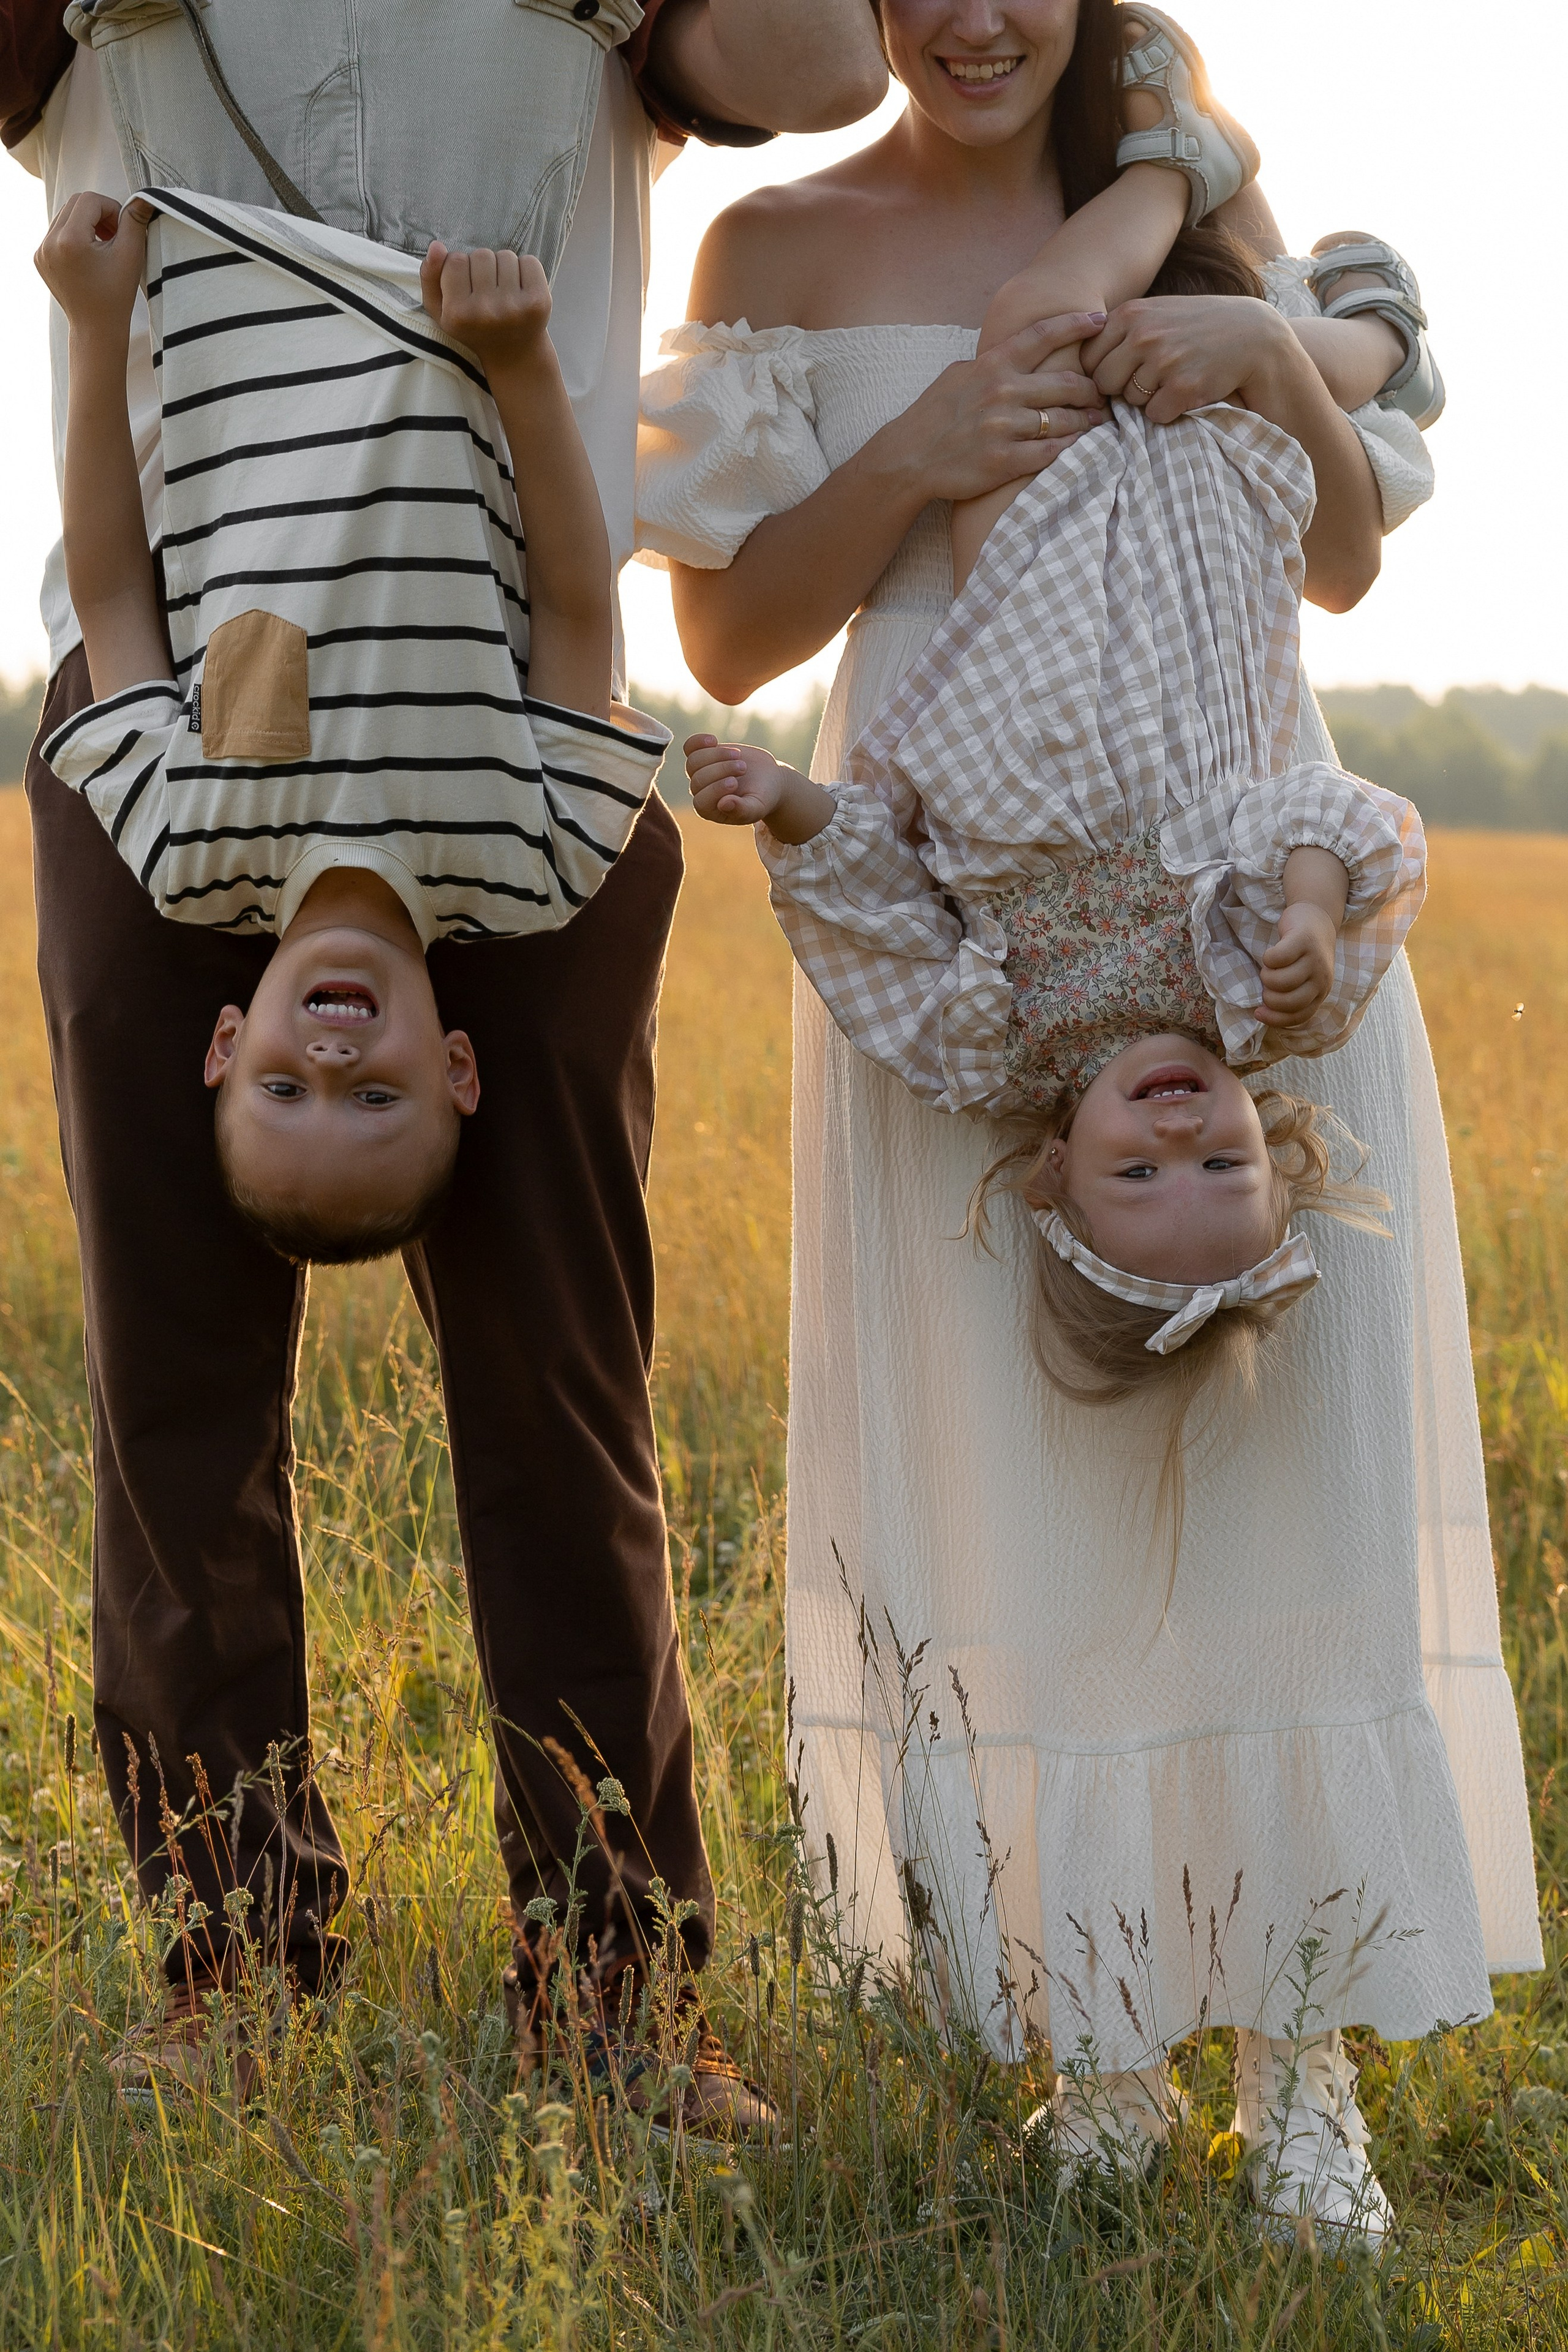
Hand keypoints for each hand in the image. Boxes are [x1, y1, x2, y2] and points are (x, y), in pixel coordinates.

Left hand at [35, 192, 151, 343]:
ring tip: (103, 244)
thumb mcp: (130, 255)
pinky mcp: (40, 257)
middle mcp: (50, 242)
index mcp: (70, 240)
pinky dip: (75, 235)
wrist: (96, 328)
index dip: (111, 208)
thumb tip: (142, 198)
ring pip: (65, 215)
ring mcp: (42, 250)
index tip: (123, 227)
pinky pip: (57, 231)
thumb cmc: (116, 296)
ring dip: (86, 222)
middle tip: (115, 234)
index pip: (90, 200)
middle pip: (75, 203)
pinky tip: (90, 254)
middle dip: (98, 213)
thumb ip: (135, 222)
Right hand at [420, 242, 551, 373]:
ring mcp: (514, 307)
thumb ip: (430, 278)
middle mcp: (486, 312)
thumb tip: (436, 246)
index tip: (467, 288)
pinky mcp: (539, 302)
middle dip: (482, 267)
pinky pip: (529, 261)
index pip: (455, 259)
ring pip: (505, 256)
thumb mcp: (441, 310)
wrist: (514, 355)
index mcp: (458, 314)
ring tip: (503, 291)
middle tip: (487, 291)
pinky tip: (520, 290)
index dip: (461, 268)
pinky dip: (525, 269)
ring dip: (503, 267)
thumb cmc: (472, 326)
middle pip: (481, 255)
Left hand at [686, 735, 785, 825]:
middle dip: (721, 770)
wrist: (767, 779)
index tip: (734, 782)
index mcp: (710, 810)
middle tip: (743, 767)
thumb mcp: (756, 808)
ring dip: (716, 755)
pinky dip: (698, 741)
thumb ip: (742, 810)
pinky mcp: (703, 756)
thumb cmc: (761, 798)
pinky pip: (690, 747)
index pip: (701, 801)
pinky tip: (713, 740)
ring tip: (737, 755)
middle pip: (698, 779)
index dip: (715, 790)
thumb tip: (723, 805)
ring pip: (693, 761)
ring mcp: (700, 773)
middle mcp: (700, 793)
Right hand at [883, 313, 1110, 503]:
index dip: (1077, 325)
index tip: (1100, 320)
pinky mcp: (1004, 461)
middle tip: (1101, 394)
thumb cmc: (933, 415)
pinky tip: (1076, 445)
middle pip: (1066, 384)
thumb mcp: (959, 375)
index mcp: (993, 365)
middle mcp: (1002, 392)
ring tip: (1096, 421)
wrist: (908, 458)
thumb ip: (992, 363)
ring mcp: (1004, 428)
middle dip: (1092, 389)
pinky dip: (1068, 448)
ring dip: (1086, 421)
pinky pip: (1050, 453)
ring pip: (1063, 421)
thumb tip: (1019, 351)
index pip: (1044, 336)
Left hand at [1083, 294, 1294, 424]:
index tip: (1125, 371)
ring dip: (1148, 399)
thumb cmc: (1195, 326)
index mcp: (1130, 314)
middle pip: (1103, 384)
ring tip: (1174, 378)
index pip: (1088, 360)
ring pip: (1130, 401)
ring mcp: (1164, 361)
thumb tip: (1077, 360)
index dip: (1103, 371)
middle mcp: (1143, 335)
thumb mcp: (1155, 312)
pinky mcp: (1183, 387)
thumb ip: (1119, 330)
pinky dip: (1168, 411)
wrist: (1251, 334)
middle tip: (1150, 380)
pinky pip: (1155, 416)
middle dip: (1121, 388)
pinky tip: (1187, 391)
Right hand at [1260, 900, 1336, 1028]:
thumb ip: (1292, 995)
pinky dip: (1267, 958)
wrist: (1316, 919)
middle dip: (1269, 997)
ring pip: (1281, 981)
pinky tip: (1271, 955)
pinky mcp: (1303, 940)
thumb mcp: (1304, 979)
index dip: (1275, 1019)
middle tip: (1267, 984)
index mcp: (1321, 991)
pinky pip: (1277, 958)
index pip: (1299, 1016)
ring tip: (1269, 968)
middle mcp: (1322, 978)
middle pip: (1288, 1002)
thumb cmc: (1304, 954)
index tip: (1258, 1013)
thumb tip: (1263, 1013)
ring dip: (1266, 976)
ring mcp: (1314, 958)